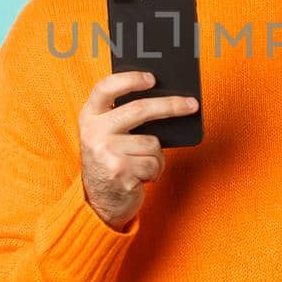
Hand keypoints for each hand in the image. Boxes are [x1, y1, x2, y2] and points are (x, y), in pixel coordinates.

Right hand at [78, 70, 197, 227]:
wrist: (100, 203)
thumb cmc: (112, 161)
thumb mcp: (108, 136)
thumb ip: (124, 117)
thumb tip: (167, 101)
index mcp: (89, 116)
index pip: (105, 88)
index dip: (129, 79)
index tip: (152, 78)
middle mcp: (94, 132)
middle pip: (140, 109)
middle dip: (171, 106)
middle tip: (192, 104)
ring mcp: (106, 153)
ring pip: (152, 142)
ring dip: (156, 156)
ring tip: (142, 164)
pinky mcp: (119, 172)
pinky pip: (153, 163)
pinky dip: (155, 171)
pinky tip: (141, 177)